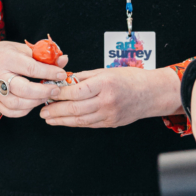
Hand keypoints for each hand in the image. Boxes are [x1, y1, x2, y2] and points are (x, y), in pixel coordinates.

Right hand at [0, 41, 68, 121]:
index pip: (30, 68)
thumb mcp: (23, 49)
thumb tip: (64, 60)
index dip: (48, 72)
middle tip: (56, 89)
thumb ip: (44, 56)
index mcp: (6, 58)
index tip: (61, 74)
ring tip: (47, 96)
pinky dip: (26, 110)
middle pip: (23, 89)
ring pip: (17, 104)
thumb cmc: (6, 54)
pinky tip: (34, 102)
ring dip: (36, 102)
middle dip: (43, 91)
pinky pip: (11, 112)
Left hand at [39, 66, 181, 127]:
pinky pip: (88, 124)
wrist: (152, 93)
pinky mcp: (111, 123)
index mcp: (105, 84)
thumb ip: (85, 76)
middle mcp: (107, 100)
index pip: (75, 91)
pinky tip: (65, 121)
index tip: (47, 93)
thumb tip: (64, 80)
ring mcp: (109, 114)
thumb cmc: (131, 78)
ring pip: (79, 120)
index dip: (59, 94)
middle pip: (75, 108)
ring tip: (49, 118)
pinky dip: (74, 123)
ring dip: (61, 120)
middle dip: (55, 110)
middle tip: (42, 111)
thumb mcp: (107, 71)